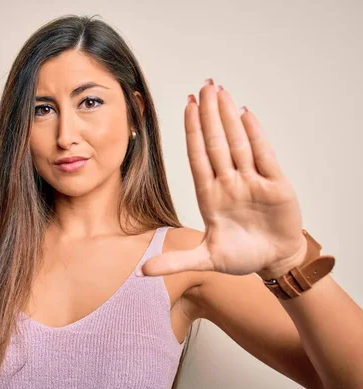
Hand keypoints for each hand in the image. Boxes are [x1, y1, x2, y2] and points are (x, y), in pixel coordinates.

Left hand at [140, 79, 306, 278]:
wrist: (274, 261)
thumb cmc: (240, 256)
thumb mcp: (205, 260)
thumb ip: (175, 262)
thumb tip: (140, 273)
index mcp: (209, 195)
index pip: (198, 156)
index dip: (192, 131)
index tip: (186, 107)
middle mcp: (229, 182)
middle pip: (216, 142)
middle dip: (209, 114)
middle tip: (203, 86)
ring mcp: (252, 182)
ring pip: (238, 143)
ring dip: (229, 117)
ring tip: (220, 91)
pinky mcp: (276, 186)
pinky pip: (264, 156)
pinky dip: (256, 135)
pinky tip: (245, 114)